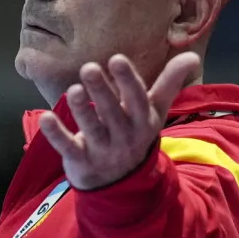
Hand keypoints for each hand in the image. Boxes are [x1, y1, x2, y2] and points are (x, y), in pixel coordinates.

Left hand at [39, 52, 201, 189]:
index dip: (127, 81)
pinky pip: (67, 147)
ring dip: (81, 110)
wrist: (122, 182)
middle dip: (101, 91)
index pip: (137, 100)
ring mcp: (101, 150)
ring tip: (74, 90)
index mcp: (142, 121)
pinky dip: (55, 134)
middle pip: (112, 113)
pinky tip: (45, 117)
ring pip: (91, 130)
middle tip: (89, 68)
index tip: (116, 59)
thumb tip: (193, 56)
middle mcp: (123, 137)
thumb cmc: (135, 134)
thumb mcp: (154, 111)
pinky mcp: (80, 160)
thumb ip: (169, 83)